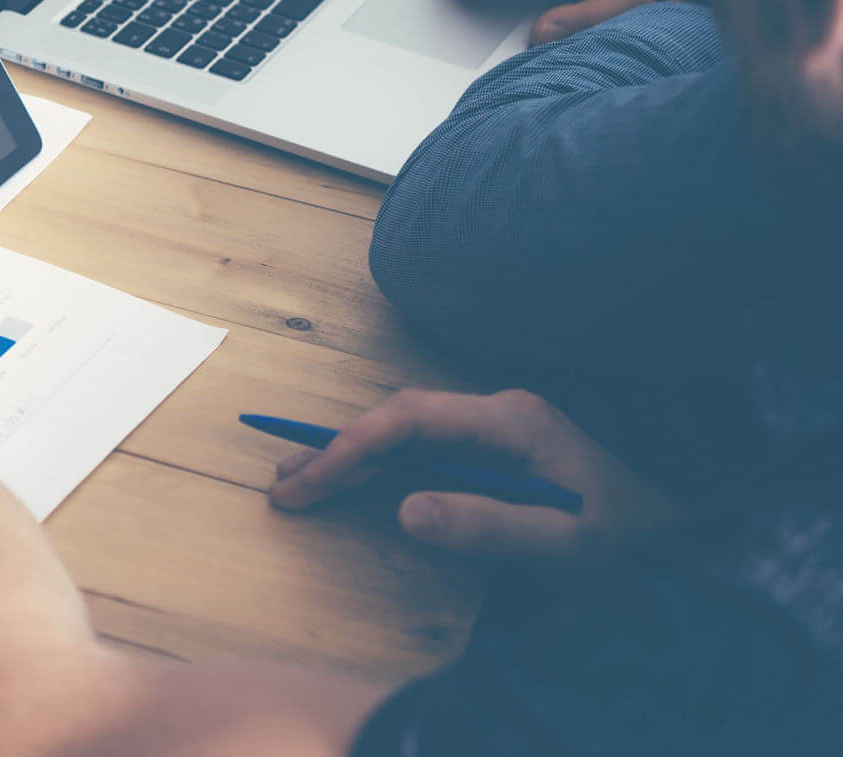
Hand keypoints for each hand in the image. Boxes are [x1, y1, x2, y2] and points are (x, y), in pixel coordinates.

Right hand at [268, 389, 678, 561]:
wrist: (689, 554)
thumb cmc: (634, 550)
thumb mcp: (566, 547)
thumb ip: (487, 526)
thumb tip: (402, 508)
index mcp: (512, 421)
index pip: (409, 419)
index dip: (351, 447)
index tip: (310, 483)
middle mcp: (499, 416)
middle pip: (397, 420)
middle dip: (335, 451)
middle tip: (281, 487)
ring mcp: (497, 435)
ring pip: (404, 435)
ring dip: (350, 459)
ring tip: (294, 484)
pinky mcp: (497, 460)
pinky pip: (423, 455)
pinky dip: (378, 470)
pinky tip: (348, 486)